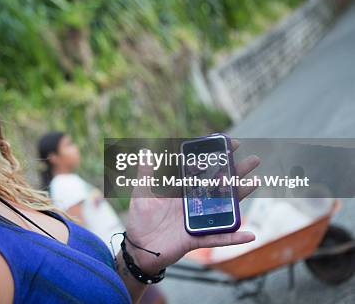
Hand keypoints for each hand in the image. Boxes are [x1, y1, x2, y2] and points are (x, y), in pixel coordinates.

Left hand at [123, 139, 259, 274]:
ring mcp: (198, 221)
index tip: (229, 145)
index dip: (215, 159)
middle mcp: (194, 204)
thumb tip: (146, 151)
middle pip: (219, 186)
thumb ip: (146, 174)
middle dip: (236, 173)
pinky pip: (217, 238)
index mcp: (182, 191)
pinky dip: (233, 238)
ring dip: (239, 196)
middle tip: (254, 160)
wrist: (138, 248)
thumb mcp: (141, 194)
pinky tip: (249, 235)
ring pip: (223, 207)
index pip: (202, 172)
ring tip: (255, 182)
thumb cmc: (140, 220)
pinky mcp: (196, 238)